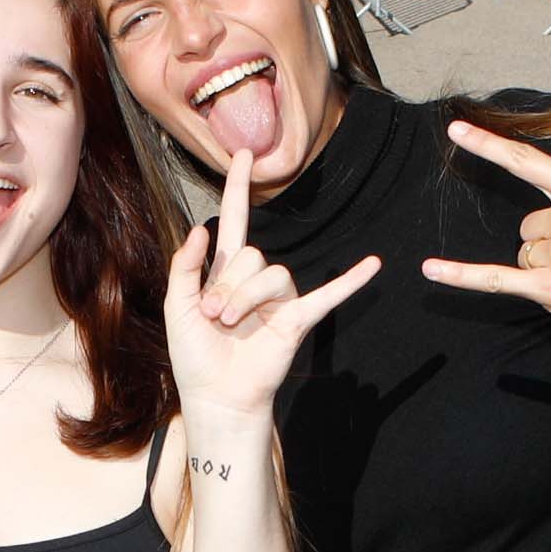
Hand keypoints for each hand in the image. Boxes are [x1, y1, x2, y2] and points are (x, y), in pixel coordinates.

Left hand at [167, 139, 378, 420]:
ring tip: (228, 324)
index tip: (244, 155)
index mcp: (226, 271)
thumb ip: (185, 266)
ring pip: (272, 273)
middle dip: (226, 285)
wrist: (215, 397)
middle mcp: (256, 280)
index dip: (239, 187)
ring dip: (244, 298)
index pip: (236, 219)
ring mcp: (279, 299)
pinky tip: (373, 265)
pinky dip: (351, 281)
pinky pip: (328, 296)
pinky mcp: (296, 320)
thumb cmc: (195, 355)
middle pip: (251, 254)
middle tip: (212, 316)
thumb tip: (203, 227)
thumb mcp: (177, 306)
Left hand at [418, 124, 550, 351]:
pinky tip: (430, 271)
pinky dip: (462, 276)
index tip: (457, 132)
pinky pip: (495, 278)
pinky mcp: (549, 288)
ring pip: (523, 253)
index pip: (527, 162)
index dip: (488, 145)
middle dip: (549, 240)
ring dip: (544, 266)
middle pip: (528, 224)